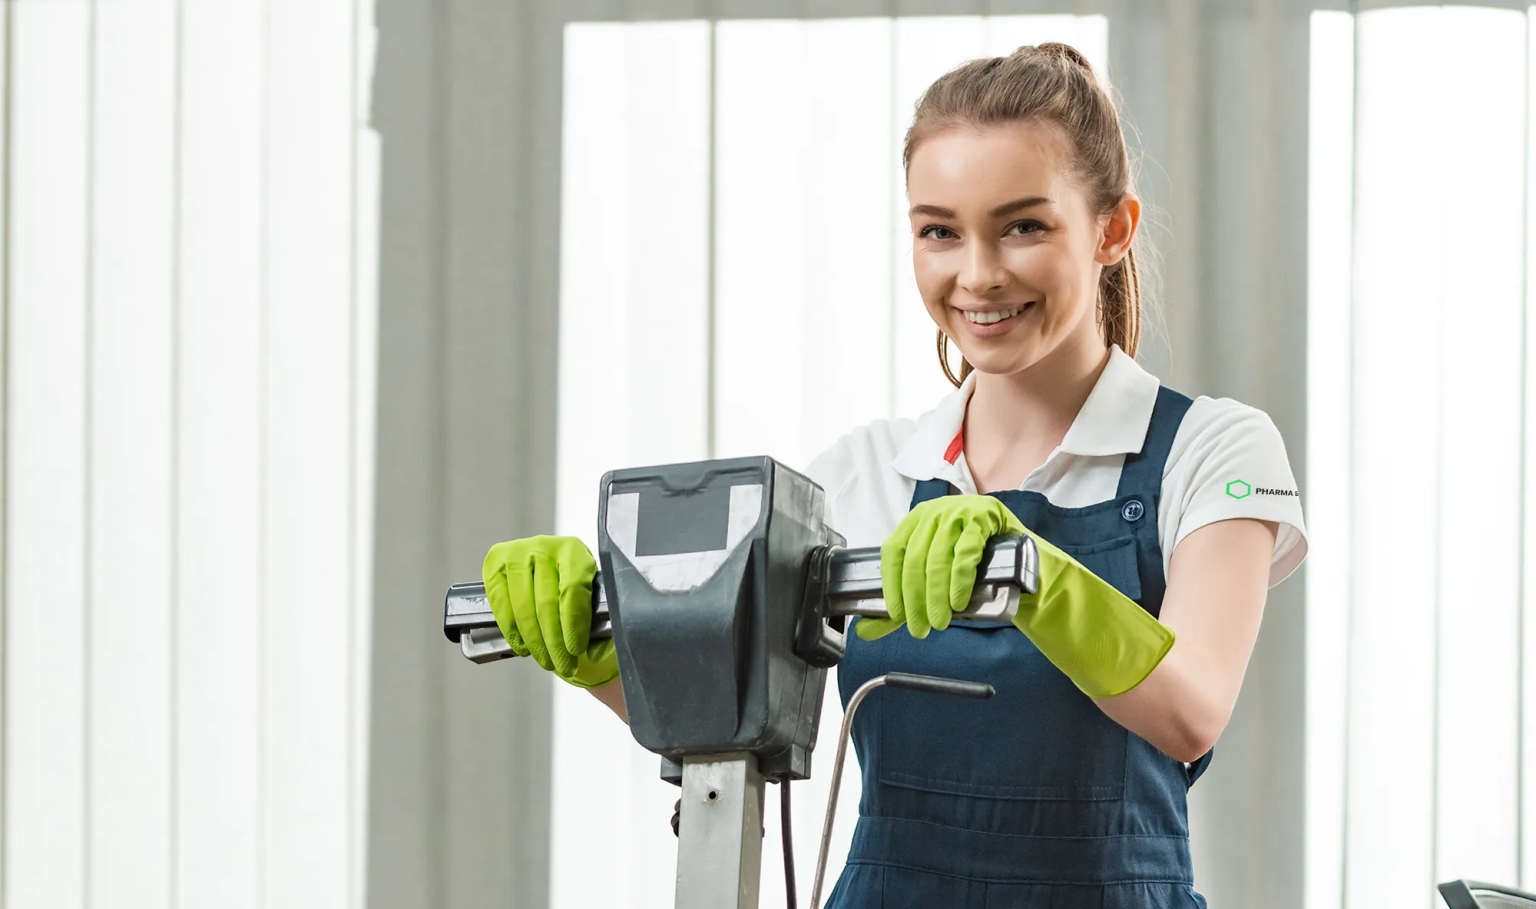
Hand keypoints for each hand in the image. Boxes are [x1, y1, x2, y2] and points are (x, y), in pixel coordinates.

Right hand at [481, 535, 618, 688]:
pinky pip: (500, 603)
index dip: (573, 623)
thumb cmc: (576, 590)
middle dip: (554, 642)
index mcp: (575, 551)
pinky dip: (511, 630)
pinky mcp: (495, 564)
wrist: (553, 573)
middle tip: (563, 665)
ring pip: (522, 606)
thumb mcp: (595, 598)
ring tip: (546, 661)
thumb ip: (600, 620)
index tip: (575, 650)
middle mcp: (545, 546)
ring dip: (534, 642)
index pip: (572, 589)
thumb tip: (594, 651)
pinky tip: (524, 646)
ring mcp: (517, 553)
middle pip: (546, 602)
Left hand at [856, 495, 1024, 640]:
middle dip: (916, 599)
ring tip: (940, 621)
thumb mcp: (933, 582)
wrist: (1018, 553)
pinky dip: (959, 580)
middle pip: (914, 559)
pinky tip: (958, 601)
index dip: (891, 586)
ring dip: (936, 595)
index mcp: (914, 522)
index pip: (892, 553)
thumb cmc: (969, 566)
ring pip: (938, 558)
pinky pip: (966, 551)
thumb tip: (865, 630)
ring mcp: (957, 513)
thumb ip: (901, 605)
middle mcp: (932, 513)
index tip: (897, 615)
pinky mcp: (983, 518)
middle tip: (921, 628)